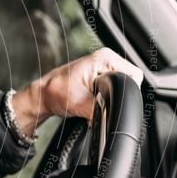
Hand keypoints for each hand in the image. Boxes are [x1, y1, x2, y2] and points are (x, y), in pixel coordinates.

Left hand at [11, 47, 143, 136]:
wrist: (42, 96)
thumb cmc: (54, 93)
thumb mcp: (79, 104)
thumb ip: (99, 110)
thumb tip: (110, 119)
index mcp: (104, 58)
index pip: (134, 75)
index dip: (127, 92)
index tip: (115, 102)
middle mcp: (106, 59)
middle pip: (129, 82)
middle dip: (118, 97)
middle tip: (101, 104)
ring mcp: (103, 67)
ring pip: (121, 87)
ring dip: (111, 99)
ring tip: (95, 102)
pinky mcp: (100, 76)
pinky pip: (113, 88)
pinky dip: (106, 98)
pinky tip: (94, 102)